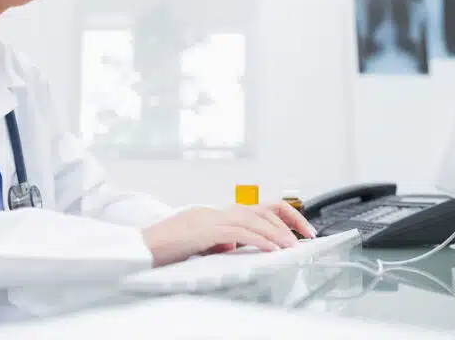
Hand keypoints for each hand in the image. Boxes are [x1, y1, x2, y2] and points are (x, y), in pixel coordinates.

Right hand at [141, 202, 317, 266]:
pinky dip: (259, 240)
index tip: (302, 229)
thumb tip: (239, 245)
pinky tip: (271, 248)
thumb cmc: (171, 244)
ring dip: (278, 232)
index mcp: (224, 214)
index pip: (263, 208)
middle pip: (266, 209)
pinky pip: (240, 233)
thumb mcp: (205, 242)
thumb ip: (224, 241)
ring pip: (256, 219)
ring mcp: (216, 219)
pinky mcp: (208, 230)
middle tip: (308, 235)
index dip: (286, 215)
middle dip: (291, 221)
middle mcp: (223, 211)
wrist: (146, 244)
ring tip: (292, 244)